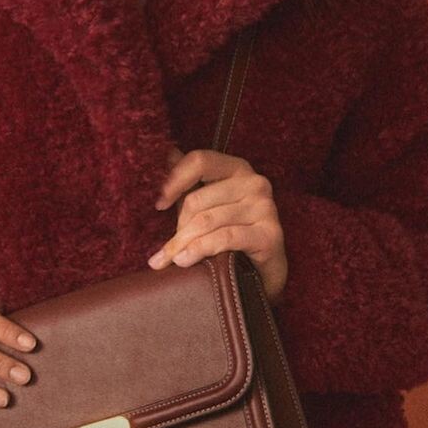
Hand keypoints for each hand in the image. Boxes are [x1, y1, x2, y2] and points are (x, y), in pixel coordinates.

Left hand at [148, 144, 288, 303]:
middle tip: (169, 247)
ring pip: (207, 221)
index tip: (158, 204)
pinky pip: (224, 238)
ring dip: (183, 243)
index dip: (174, 181)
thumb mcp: (207, 204)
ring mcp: (265, 208)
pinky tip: (185, 261)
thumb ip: (189, 180)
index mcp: (237, 168)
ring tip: (171, 259)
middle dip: (178, 226)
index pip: (199, 161)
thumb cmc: (230, 234)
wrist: (262, 273)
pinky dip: (199, 251)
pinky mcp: (269, 235)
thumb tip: (166, 153)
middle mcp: (254, 182)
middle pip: (198, 198)